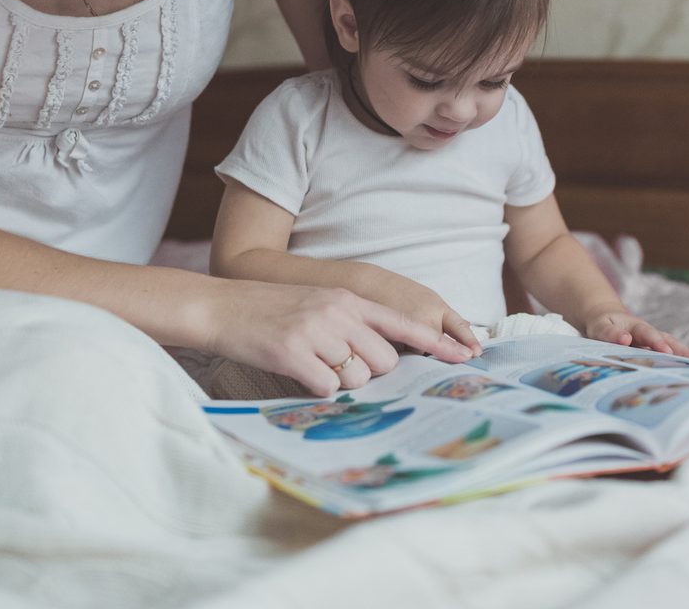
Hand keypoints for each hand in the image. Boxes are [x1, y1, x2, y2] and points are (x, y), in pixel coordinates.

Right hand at [204, 278, 476, 396]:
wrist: (222, 306)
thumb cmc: (271, 310)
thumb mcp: (318, 305)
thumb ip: (351, 324)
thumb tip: (380, 361)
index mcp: (348, 298)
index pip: (402, 323)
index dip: (436, 342)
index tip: (466, 355)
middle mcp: (338, 311)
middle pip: (384, 362)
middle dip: (369, 375)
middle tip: (338, 366)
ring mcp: (316, 331)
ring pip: (358, 379)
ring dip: (341, 384)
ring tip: (311, 364)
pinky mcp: (293, 352)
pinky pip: (326, 388)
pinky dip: (315, 389)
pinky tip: (297, 373)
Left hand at [583, 308, 688, 358]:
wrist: (606, 321)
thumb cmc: (603, 326)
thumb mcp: (600, 327)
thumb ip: (610, 333)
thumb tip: (625, 338)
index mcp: (636, 327)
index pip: (647, 334)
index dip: (656, 342)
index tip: (665, 350)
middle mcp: (650, 334)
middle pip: (668, 340)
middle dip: (680, 351)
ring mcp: (654, 343)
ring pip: (673, 348)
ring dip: (686, 357)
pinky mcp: (655, 352)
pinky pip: (670, 357)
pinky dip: (682, 364)